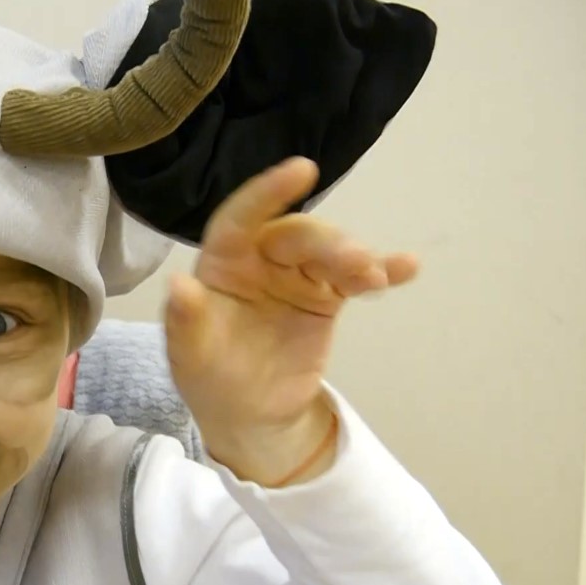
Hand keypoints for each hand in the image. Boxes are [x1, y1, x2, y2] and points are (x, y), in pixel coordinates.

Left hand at [164, 157, 417, 484]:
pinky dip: (382, 271)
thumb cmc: (210, 378)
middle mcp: (259, 261)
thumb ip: (185, 321)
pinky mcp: (325, 299)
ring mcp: (295, 277)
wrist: (249, 415)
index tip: (302, 169)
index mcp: (222, 265)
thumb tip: (178, 285)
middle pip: (295, 235)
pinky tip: (407, 267)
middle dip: (326, 242)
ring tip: (372, 277)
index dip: (267, 193)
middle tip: (355, 261)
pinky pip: (355, 279)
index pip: (240, 220)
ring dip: (354, 257)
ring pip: (327, 252)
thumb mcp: (189, 357)